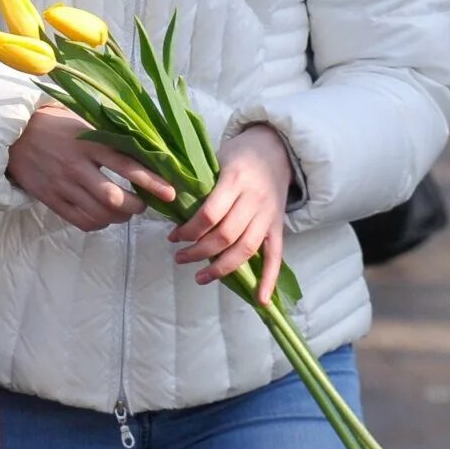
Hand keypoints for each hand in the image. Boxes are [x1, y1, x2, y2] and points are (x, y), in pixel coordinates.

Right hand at [7, 104, 175, 232]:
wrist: (13, 135)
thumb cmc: (54, 125)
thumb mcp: (83, 122)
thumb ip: (109, 137)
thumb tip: (147, 148)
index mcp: (89, 143)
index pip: (127, 165)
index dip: (152, 182)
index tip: (170, 193)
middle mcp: (77, 166)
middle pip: (115, 198)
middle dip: (136, 207)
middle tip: (142, 205)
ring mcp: (63, 185)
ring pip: (100, 214)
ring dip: (119, 217)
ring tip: (124, 212)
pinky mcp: (51, 199)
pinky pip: (81, 221)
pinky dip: (99, 223)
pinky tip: (103, 216)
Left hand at [169, 123, 291, 304]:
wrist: (277, 148)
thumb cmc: (239, 153)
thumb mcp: (216, 158)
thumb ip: (200, 182)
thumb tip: (171, 205)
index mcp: (234, 180)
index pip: (209, 214)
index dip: (189, 230)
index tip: (172, 237)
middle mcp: (253, 199)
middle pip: (226, 235)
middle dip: (199, 252)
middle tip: (179, 258)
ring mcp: (268, 215)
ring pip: (246, 249)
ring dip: (222, 268)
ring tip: (200, 277)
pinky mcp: (278, 226)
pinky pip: (276, 256)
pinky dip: (269, 279)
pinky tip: (260, 300)